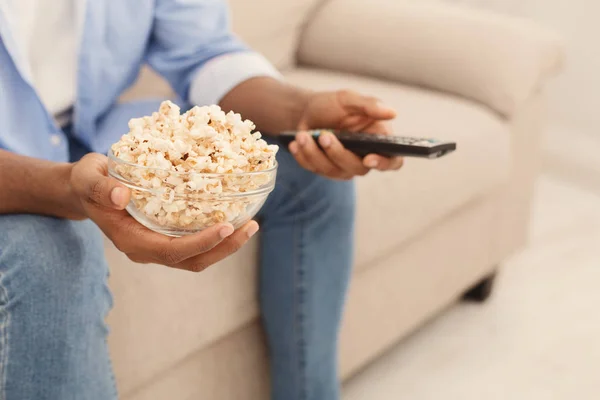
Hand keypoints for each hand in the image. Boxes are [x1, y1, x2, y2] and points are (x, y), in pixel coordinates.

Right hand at [69, 153, 256, 271]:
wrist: (88, 189)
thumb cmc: (88, 182)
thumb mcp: (87, 178)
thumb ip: (100, 187)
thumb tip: (122, 195)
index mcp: (131, 240)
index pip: (170, 252)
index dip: (200, 243)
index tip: (225, 226)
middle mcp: (148, 249)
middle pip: (192, 260)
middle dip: (224, 248)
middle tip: (251, 226)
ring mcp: (159, 245)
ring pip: (198, 256)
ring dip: (226, 244)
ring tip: (251, 224)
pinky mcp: (167, 236)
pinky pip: (196, 242)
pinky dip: (218, 234)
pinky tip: (235, 216)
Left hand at [290, 90, 404, 179]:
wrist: (305, 111)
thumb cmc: (332, 104)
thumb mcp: (349, 99)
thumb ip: (370, 105)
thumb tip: (392, 112)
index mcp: (378, 140)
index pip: (392, 161)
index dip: (384, 164)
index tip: (368, 158)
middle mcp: (363, 158)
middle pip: (358, 168)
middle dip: (337, 153)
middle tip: (323, 135)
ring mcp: (343, 167)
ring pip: (332, 171)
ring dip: (315, 153)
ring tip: (302, 135)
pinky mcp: (324, 170)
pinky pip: (314, 170)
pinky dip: (303, 156)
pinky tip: (296, 143)